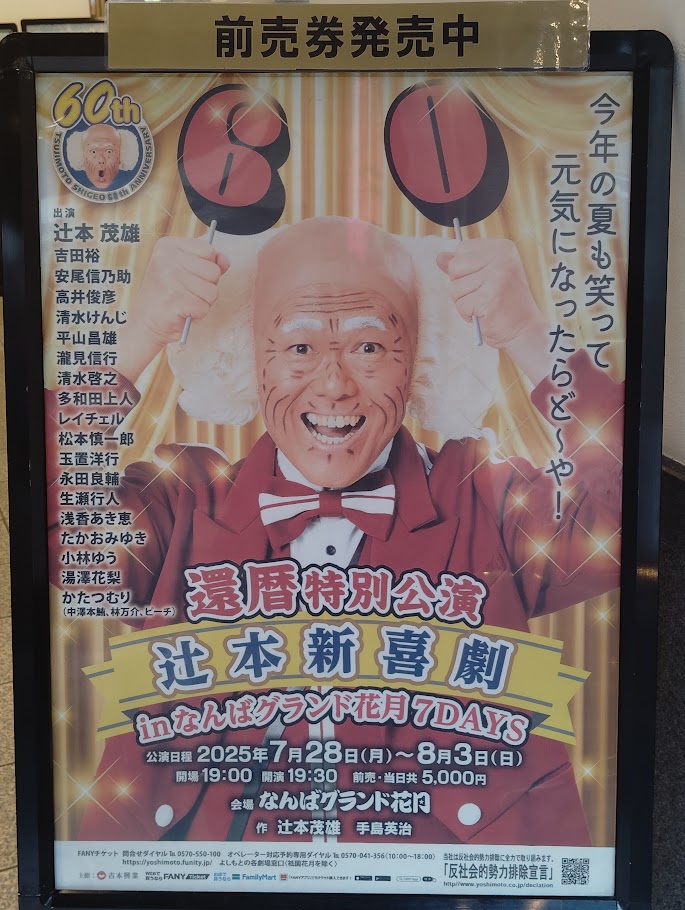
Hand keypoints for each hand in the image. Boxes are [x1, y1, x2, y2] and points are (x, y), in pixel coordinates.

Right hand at [117, 237, 229, 382]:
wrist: (146, 322)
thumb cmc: (168, 295)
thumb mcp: (186, 270)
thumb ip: (208, 261)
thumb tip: (224, 261)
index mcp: (169, 246)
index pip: (208, 250)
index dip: (206, 267)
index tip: (189, 275)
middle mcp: (167, 259)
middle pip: (213, 271)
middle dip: (206, 286)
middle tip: (187, 292)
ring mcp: (170, 279)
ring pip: (212, 291)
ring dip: (203, 302)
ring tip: (185, 302)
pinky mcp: (175, 300)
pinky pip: (205, 307)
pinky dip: (198, 314)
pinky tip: (183, 311)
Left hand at [437, 239, 550, 384]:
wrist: (523, 328)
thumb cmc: (503, 303)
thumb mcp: (485, 276)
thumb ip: (463, 266)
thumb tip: (440, 257)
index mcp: (502, 248)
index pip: (462, 248)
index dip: (464, 269)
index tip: (483, 280)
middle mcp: (502, 258)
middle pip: (455, 267)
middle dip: (460, 286)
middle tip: (481, 295)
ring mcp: (496, 277)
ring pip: (454, 288)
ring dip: (464, 302)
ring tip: (483, 305)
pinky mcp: (489, 298)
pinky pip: (460, 305)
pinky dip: (467, 315)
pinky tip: (483, 314)